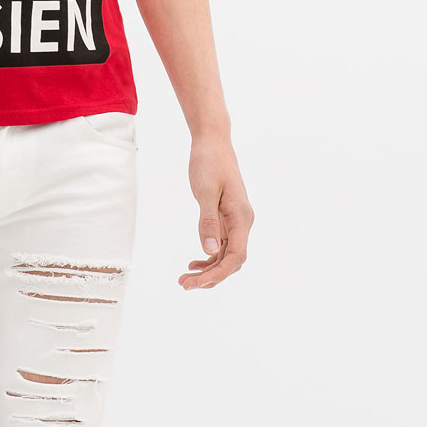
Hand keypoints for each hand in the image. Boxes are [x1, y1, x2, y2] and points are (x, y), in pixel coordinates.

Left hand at [180, 133, 253, 290]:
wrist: (212, 141)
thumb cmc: (209, 162)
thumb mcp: (205, 191)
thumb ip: (207, 221)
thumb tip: (208, 251)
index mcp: (241, 217)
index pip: (235, 256)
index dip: (218, 274)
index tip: (198, 283)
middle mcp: (242, 222)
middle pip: (231, 260)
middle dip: (210, 276)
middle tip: (184, 284)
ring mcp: (235, 220)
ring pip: (225, 254)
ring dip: (208, 269)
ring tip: (185, 279)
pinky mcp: (226, 216)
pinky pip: (221, 244)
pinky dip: (208, 256)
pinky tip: (194, 262)